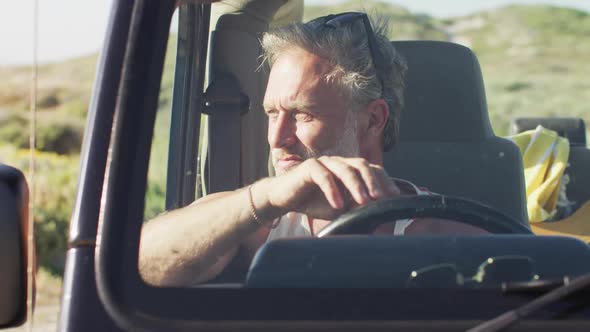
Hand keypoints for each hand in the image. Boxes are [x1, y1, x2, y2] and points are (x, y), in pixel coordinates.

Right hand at [265, 156, 400, 219]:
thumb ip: (356, 206)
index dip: (385, 181)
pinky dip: (333, 190)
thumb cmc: (313, 202)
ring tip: (364, 202)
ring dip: (356, 185)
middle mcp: (339, 163)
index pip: (372, 170)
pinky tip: (338, 205)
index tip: (395, 196)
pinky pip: (324, 176)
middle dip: (374, 181)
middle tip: (381, 197)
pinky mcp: (309, 167)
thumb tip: (376, 212)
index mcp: (349, 169)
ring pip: (345, 169)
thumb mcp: (340, 207)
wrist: (284, 199)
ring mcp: (325, 162)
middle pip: (362, 165)